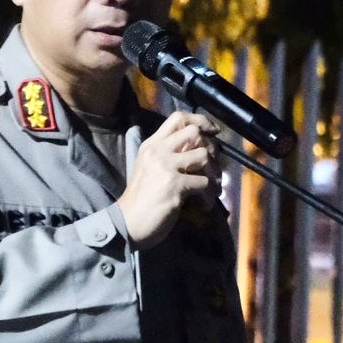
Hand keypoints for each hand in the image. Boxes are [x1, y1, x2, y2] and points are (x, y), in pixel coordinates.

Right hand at [118, 111, 221, 249]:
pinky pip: (204, 183)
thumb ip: (170, 156)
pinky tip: (206, 204)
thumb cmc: (142, 199)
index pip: (178, 118)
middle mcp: (157, 151)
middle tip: (213, 165)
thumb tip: (201, 149)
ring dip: (214, 172)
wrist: (128, 224)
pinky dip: (210, 194)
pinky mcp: (174, 185)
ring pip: (203, 155)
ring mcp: (165, 167)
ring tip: (213, 186)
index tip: (213, 131)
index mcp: (151, 145)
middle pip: (194, 132)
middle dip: (211, 147)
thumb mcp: (150, 169)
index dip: (201, 121)